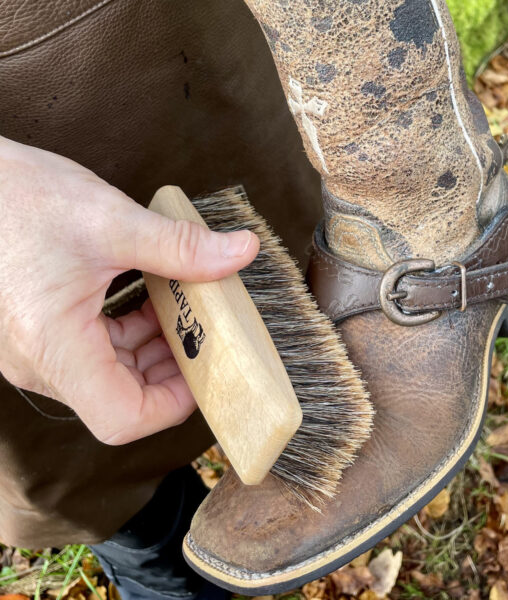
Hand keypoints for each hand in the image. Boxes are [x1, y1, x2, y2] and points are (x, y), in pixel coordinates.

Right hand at [0, 136, 258, 443]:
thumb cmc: (15, 198)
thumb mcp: (109, 220)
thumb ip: (181, 245)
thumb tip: (242, 251)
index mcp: (53, 346)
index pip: (122, 418)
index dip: (172, 405)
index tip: (207, 370)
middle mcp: (41, 360)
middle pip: (123, 398)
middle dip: (173, 370)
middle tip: (208, 334)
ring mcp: (37, 349)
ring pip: (113, 375)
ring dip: (156, 349)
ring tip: (187, 312)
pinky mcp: (40, 331)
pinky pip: (96, 351)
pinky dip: (132, 335)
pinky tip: (153, 302)